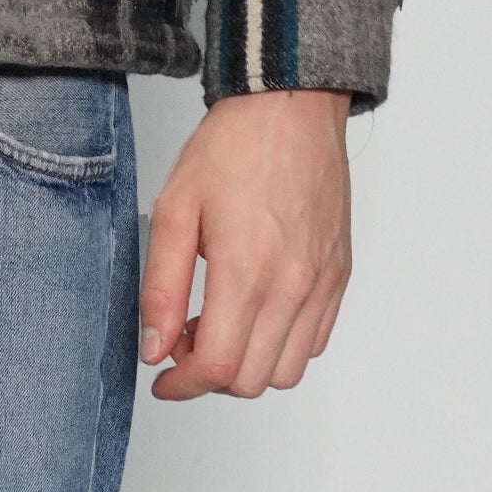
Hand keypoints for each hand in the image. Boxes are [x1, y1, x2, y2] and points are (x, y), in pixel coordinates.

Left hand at [139, 86, 351, 398]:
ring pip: (286, 371)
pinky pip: (314, 341)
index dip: (183, 384)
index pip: (218, 370)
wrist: (289, 106)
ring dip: (248, 364)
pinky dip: (281, 345)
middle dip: (209, 374)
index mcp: (247, 271)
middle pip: (251, 381)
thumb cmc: (233, 147)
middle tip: (184, 336)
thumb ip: (162, 286)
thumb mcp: (174, 207)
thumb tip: (153, 348)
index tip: (162, 375)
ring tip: (219, 321)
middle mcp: (293, 287)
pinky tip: (255, 308)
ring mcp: (321, 284)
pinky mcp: (338, 275)